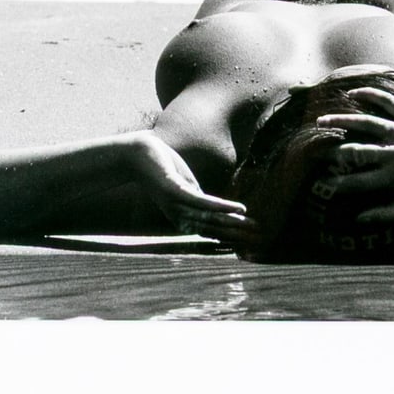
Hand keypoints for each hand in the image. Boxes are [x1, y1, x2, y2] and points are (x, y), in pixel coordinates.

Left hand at [129, 132, 256, 241]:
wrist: (136, 153)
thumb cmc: (161, 166)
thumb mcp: (184, 184)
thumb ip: (198, 196)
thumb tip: (213, 206)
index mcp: (181, 215)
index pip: (209, 229)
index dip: (230, 235)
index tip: (249, 239)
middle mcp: (179, 214)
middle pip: (212, 228)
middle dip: (236, 233)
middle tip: (258, 238)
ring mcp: (176, 204)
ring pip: (210, 217)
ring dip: (233, 222)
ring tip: (251, 225)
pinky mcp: (175, 190)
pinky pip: (202, 202)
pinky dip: (222, 206)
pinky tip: (237, 208)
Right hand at [316, 87, 393, 223]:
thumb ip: (386, 214)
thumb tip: (359, 219)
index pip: (359, 182)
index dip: (339, 183)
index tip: (323, 184)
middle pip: (358, 152)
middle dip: (336, 152)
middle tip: (318, 151)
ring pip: (369, 123)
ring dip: (343, 120)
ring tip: (322, 120)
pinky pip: (391, 103)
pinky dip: (372, 95)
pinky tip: (354, 93)